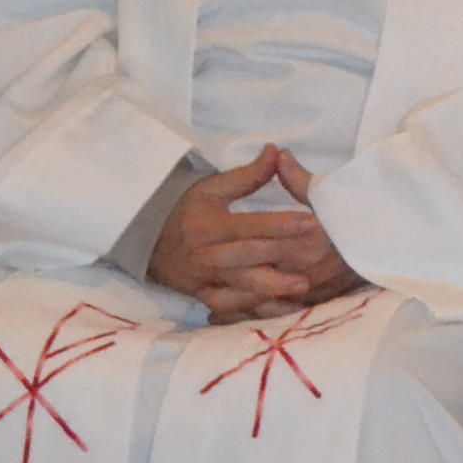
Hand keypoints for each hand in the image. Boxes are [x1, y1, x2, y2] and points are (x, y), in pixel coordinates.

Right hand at [149, 147, 362, 321]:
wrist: (148, 241)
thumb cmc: (188, 210)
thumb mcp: (212, 188)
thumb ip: (248, 175)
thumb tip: (276, 150)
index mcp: (209, 226)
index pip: (249, 226)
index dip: (280, 225)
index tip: (312, 222)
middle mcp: (206, 256)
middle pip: (246, 260)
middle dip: (280, 260)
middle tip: (315, 261)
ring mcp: (204, 280)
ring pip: (238, 289)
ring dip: (270, 291)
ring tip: (301, 289)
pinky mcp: (203, 297)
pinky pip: (229, 309)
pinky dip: (254, 312)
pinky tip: (282, 311)